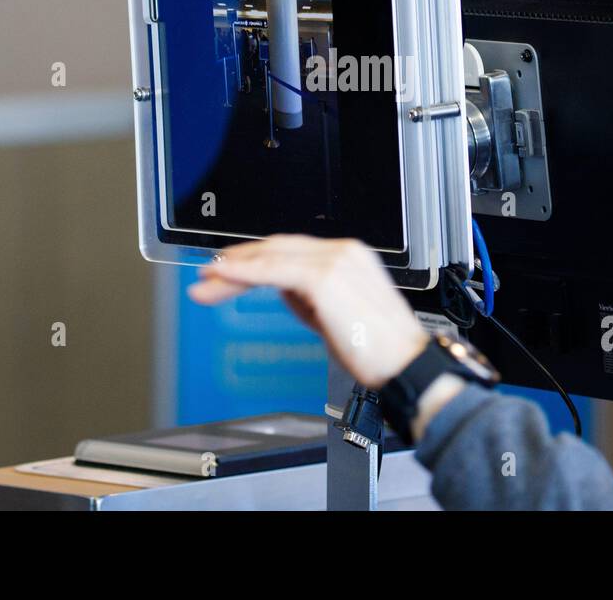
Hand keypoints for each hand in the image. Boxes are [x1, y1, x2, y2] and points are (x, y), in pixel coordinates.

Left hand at [187, 234, 429, 388]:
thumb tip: (282, 290)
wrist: (405, 362)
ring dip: (234, 269)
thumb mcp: (336, 316)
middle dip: (238, 262)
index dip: (256, 258)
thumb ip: (309, 299)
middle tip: (207, 275)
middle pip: (277, 249)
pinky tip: (226, 275)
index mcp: (348, 256)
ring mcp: (335, 260)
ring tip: (207, 280)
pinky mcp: (325, 277)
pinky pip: (275, 270)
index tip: (229, 270)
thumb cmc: (380, 349)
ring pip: (272, 256)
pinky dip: (247, 272)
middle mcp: (342, 251)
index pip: (291, 251)